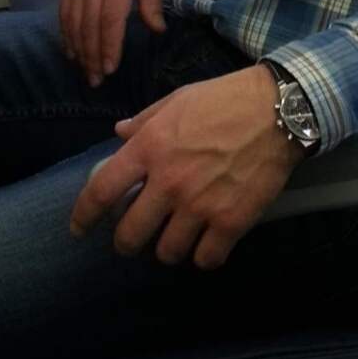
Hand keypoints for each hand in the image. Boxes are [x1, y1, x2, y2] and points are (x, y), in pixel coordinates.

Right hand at [59, 0, 164, 85]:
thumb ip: (151, 0)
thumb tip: (157, 30)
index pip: (110, 19)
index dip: (108, 46)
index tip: (110, 67)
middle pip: (89, 25)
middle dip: (92, 56)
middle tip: (96, 80)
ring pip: (72, 21)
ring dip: (78, 49)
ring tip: (84, 71)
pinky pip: (63, 11)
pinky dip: (65, 33)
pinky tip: (71, 50)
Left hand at [69, 65, 302, 268]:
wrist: (278, 110)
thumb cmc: (224, 99)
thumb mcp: (178, 100)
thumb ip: (145, 121)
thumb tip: (119, 133)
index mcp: (150, 147)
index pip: (101, 192)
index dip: (83, 217)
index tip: (79, 229)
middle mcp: (168, 182)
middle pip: (130, 235)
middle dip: (127, 242)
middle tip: (136, 237)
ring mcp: (199, 206)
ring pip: (167, 253)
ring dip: (168, 248)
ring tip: (177, 235)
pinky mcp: (230, 222)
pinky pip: (205, 259)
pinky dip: (204, 255)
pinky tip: (208, 242)